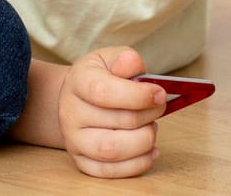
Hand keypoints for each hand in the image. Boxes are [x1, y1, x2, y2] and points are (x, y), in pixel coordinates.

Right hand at [58, 47, 163, 177]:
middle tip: (159, 107)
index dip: (137, 95)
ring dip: (143, 141)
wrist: (76, 98)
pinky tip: (149, 150)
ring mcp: (74, 140)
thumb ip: (124, 59)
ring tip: (151, 128)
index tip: (160, 94)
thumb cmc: (99, 77)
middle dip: (148, 116)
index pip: (103, 92)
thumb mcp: (109, 59)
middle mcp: (70, 112)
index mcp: (78, 81)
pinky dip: (137, 164)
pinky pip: (110, 172)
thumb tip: (134, 65)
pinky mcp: (82, 161)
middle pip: (117, 122)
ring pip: (113, 151)